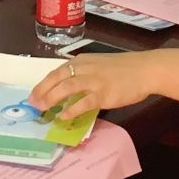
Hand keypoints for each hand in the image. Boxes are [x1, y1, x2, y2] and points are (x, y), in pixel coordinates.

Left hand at [29, 51, 155, 120]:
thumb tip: (67, 89)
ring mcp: (94, 80)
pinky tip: (64, 116)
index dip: (43, 84)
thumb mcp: (98, 65)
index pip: (57, 72)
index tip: (33, 95)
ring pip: (66, 87)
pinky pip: (83, 102)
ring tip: (43, 109)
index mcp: (82, 61)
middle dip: (42, 91)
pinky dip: (71, 110)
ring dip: (52, 98)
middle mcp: (85, 68)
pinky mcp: (103, 93)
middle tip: (33, 104)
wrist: (145, 70)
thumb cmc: (123, 69)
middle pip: (57, 78)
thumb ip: (83, 73)